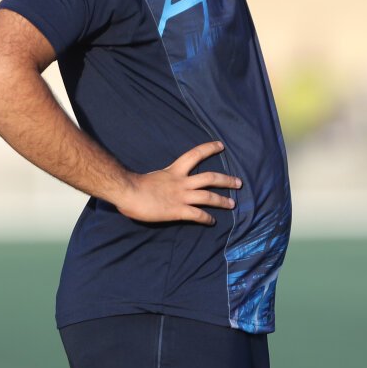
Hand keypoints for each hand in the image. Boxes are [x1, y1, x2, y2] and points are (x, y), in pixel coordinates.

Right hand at [116, 141, 241, 225]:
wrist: (127, 191)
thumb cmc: (133, 185)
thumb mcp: (150, 177)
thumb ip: (160, 180)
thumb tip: (159, 186)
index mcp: (173, 171)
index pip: (194, 154)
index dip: (209, 149)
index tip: (221, 145)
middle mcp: (181, 182)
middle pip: (209, 178)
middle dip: (226, 180)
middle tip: (239, 182)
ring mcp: (181, 196)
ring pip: (208, 196)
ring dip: (222, 200)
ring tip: (232, 204)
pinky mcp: (178, 211)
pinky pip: (197, 214)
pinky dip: (207, 218)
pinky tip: (212, 221)